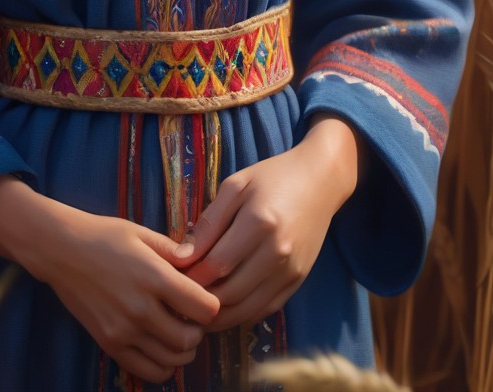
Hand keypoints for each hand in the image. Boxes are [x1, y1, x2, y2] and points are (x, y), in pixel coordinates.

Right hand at [45, 212, 220, 382]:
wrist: (60, 250)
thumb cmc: (103, 236)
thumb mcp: (141, 233)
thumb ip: (173, 250)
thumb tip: (200, 261)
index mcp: (154, 277)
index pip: (205, 308)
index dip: (211, 305)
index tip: (204, 298)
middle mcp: (141, 309)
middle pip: (190, 339)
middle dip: (198, 330)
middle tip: (191, 317)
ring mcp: (124, 330)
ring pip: (171, 360)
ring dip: (182, 350)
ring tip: (177, 332)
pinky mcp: (109, 344)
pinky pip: (147, 371)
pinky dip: (162, 366)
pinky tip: (159, 346)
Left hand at [174, 116, 360, 330]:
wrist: (320, 180)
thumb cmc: (272, 177)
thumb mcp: (235, 186)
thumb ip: (209, 222)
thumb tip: (183, 256)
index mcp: (258, 222)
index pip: (215, 265)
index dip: (191, 277)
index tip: (173, 277)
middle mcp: (277, 252)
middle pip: (230, 293)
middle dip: (201, 301)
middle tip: (180, 298)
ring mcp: (291, 270)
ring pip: (247, 309)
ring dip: (219, 316)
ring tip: (197, 309)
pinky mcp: (299, 280)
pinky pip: (266, 309)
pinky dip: (243, 315)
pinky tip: (225, 308)